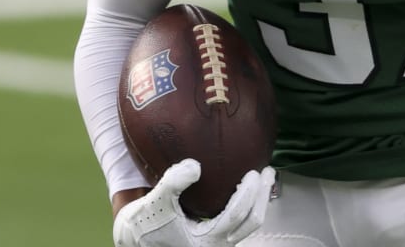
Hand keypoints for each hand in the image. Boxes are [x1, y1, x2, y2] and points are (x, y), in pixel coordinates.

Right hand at [112, 159, 276, 246]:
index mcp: (205, 241)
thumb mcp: (154, 202)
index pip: (236, 215)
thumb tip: (195, 166)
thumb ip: (172, 183)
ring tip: (264, 177)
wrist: (136, 238)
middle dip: (262, 196)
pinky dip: (248, 203)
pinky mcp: (216, 236)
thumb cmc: (144, 223)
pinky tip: (248, 187)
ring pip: (248, 223)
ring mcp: (218, 242)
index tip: (253, 172)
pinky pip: (240, 221)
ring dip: (258, 200)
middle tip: (268, 171)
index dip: (248, 193)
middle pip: (251, 222)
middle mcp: (216, 245)